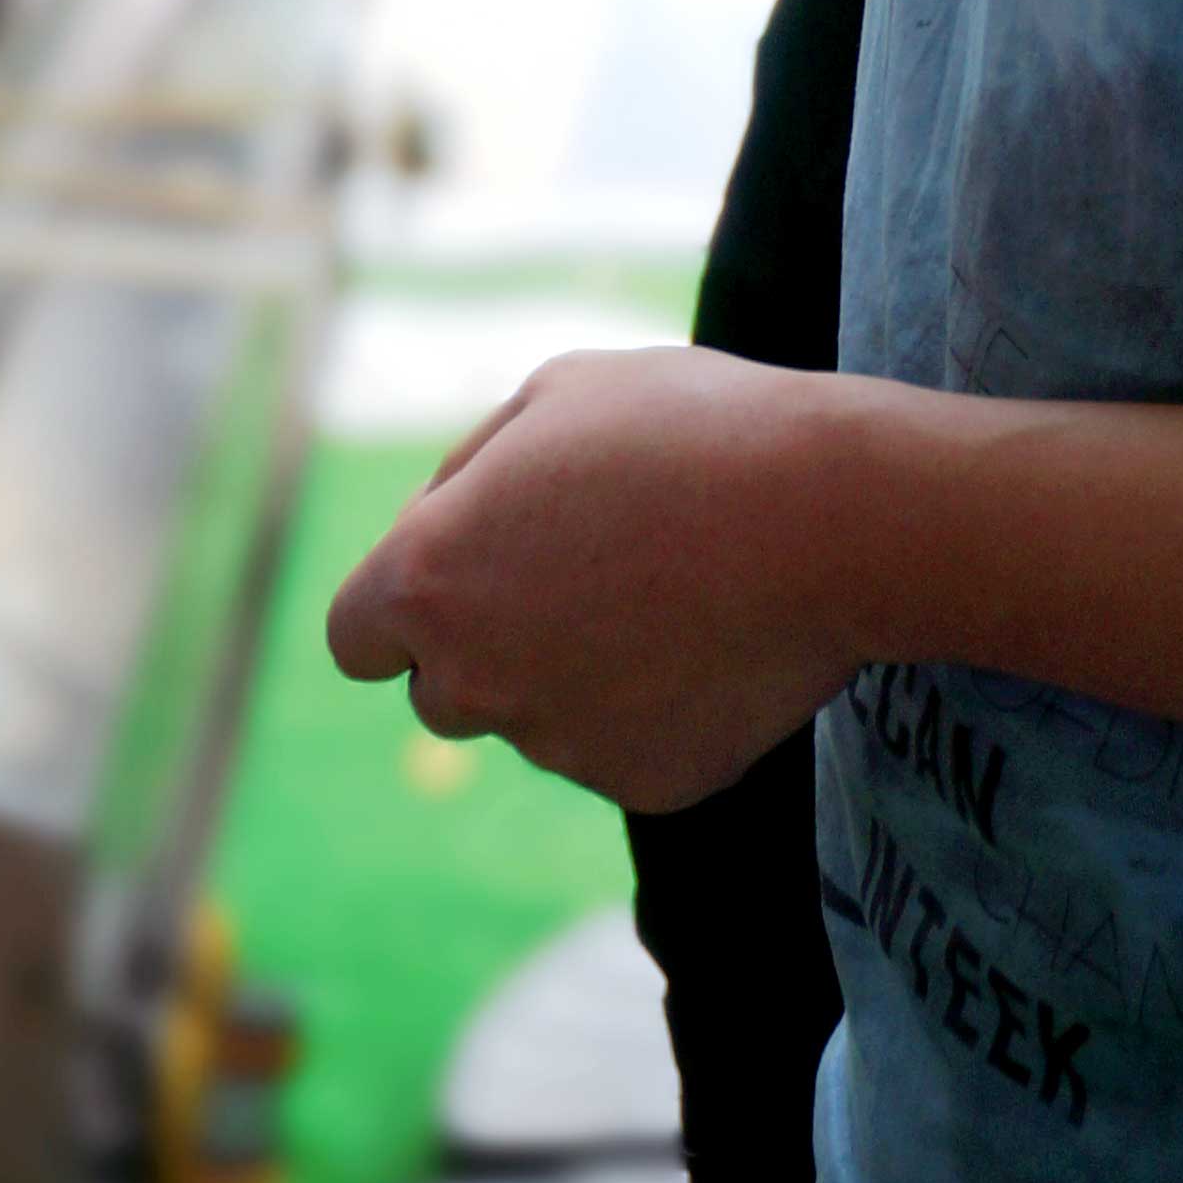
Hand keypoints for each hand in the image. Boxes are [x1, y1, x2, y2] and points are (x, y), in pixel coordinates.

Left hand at [325, 346, 860, 807]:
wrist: (827, 517)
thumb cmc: (682, 430)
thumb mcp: (554, 397)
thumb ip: (472, 474)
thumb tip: (439, 530)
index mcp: (430, 581)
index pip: (356, 637)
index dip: (402, 604)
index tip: (461, 571)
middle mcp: (477, 682)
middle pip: (442, 693)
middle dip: (485, 642)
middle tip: (579, 567)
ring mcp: (561, 746)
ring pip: (538, 716)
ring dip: (573, 668)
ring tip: (668, 584)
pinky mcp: (645, 785)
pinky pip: (622, 745)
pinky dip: (651, 704)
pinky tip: (712, 634)